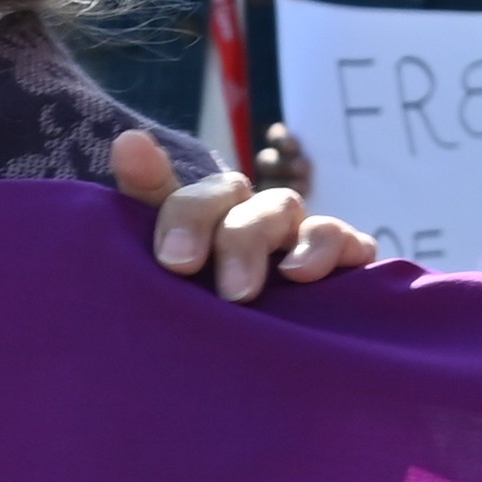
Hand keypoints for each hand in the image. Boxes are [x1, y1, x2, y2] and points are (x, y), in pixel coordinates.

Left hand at [114, 127, 380, 301]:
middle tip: (232, 290)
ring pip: (304, 219)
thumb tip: (129, 140)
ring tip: (291, 276)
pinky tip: (322, 274)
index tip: (174, 261)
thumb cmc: (193, 291)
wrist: (242, 341)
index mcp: (206, 216)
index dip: (187, 217)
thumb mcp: (162, 255)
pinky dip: (340, 251)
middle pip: (250, 205)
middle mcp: (253, 219)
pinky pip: (352, 245)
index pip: (197, 198)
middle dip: (239, 241)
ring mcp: (298, 238)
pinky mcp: (342, 263)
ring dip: (302, 244)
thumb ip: (146, 197)